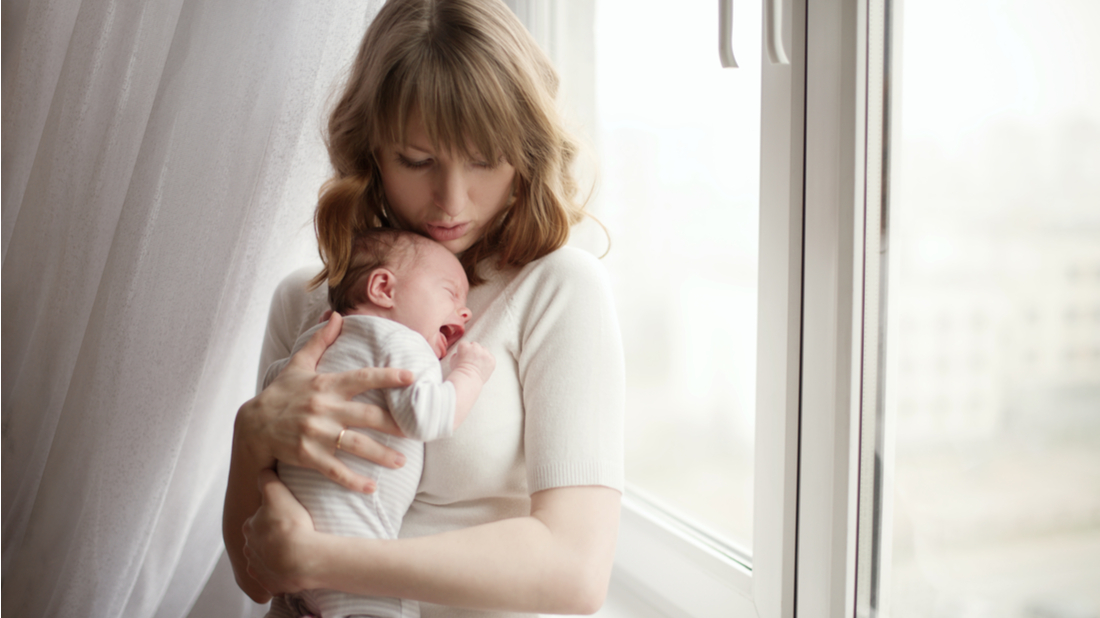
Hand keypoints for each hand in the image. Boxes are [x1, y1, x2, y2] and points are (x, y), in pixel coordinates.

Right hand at [237, 312, 413, 492]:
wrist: (252, 427)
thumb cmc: (280, 394)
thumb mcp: (298, 366)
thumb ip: (320, 342)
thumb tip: (337, 316)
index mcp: (326, 385)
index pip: (362, 378)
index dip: (387, 377)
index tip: (411, 378)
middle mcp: (324, 409)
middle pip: (367, 416)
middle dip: (394, 424)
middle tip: (418, 431)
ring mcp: (316, 434)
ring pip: (356, 446)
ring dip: (381, 455)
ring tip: (402, 462)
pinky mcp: (307, 455)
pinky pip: (335, 470)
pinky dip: (353, 481)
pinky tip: (372, 488)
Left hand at [242, 470, 318, 595]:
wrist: (300, 557)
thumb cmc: (289, 524)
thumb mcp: (277, 492)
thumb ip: (268, 479)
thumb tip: (262, 471)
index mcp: (249, 528)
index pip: (257, 520)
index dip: (271, 518)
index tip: (284, 518)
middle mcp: (249, 550)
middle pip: (260, 542)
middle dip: (271, 540)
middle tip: (292, 535)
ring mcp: (260, 570)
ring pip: (266, 562)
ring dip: (276, 559)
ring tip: (296, 553)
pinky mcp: (272, 585)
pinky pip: (276, 580)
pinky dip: (283, 576)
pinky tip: (297, 568)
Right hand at [450, 341, 495, 381]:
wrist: (468, 380)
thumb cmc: (458, 372)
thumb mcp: (452, 360)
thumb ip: (457, 354)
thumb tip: (459, 353)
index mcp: (464, 345)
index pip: (465, 344)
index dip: (464, 351)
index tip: (464, 358)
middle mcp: (475, 346)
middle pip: (475, 345)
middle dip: (473, 351)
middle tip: (472, 361)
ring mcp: (484, 352)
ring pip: (484, 350)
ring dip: (482, 355)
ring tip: (478, 364)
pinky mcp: (491, 359)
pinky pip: (490, 357)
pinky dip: (488, 361)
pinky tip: (483, 367)